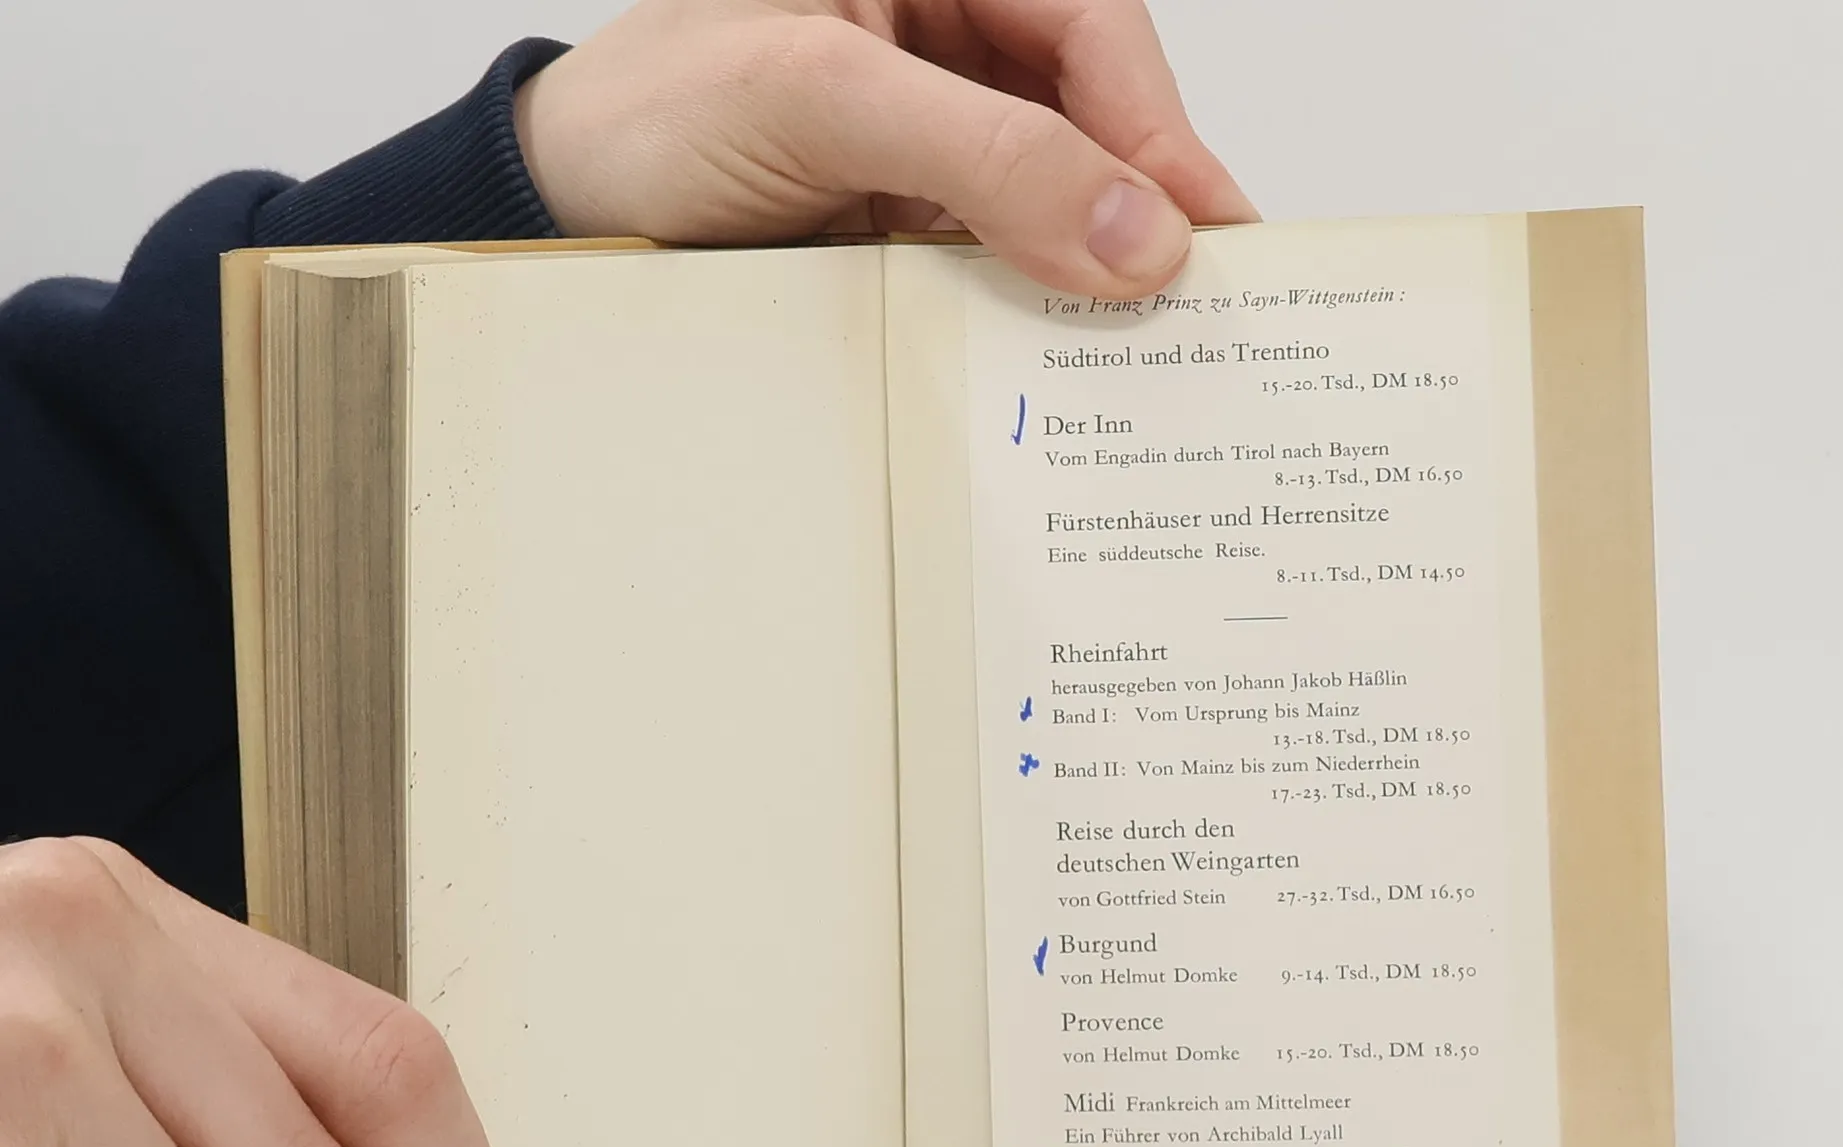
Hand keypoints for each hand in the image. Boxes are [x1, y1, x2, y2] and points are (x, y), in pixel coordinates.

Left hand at [515, 0, 1258, 296]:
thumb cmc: (650, 117)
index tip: (1206, 230)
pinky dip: (1039, 302)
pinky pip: (1006, 253)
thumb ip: (983, 152)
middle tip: (1199, 303)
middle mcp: (943, 32)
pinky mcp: (913, 213)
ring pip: (1058, 189)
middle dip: (1139, 201)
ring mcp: (932, 128)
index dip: (1158, 128)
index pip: (1088, 23)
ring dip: (1096, 264)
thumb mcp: (820, 101)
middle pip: (1091, 109)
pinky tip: (1064, 346)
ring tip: (1148, 342)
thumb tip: (1131, 230)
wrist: (564, 220)